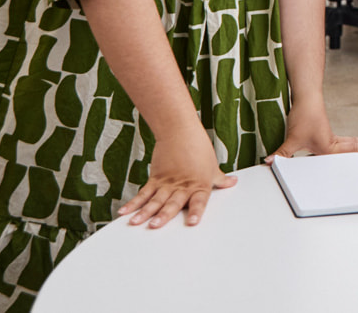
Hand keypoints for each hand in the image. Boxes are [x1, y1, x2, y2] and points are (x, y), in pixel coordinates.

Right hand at [118, 129, 235, 227]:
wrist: (179, 131)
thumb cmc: (199, 148)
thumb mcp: (213, 165)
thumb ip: (220, 179)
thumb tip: (233, 182)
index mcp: (200, 185)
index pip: (199, 201)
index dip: (196, 212)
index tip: (192, 223)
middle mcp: (183, 186)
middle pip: (172, 202)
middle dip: (163, 215)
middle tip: (155, 226)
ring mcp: (167, 183)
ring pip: (155, 200)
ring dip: (145, 212)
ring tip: (135, 222)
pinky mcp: (155, 178)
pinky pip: (144, 193)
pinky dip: (134, 203)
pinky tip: (124, 212)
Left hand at [269, 100, 357, 158]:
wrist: (305, 98)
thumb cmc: (304, 115)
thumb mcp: (292, 139)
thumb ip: (282, 153)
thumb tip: (270, 163)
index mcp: (329, 148)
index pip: (350, 156)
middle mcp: (332, 144)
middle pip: (355, 148)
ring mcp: (330, 139)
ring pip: (350, 145)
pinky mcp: (325, 135)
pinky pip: (343, 143)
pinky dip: (351, 144)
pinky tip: (350, 148)